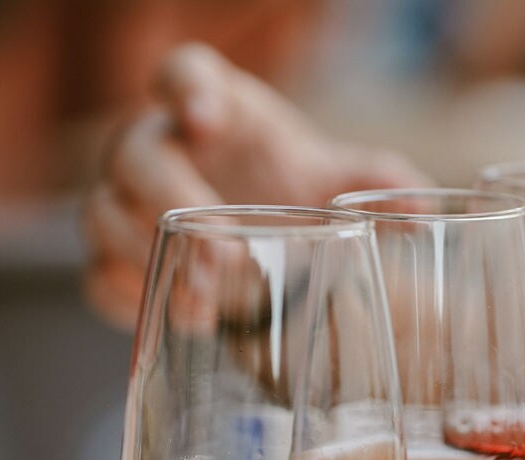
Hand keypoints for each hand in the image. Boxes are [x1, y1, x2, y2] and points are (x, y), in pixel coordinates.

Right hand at [83, 42, 431, 328]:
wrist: (269, 241)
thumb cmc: (298, 190)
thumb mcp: (344, 180)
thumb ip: (384, 183)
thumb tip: (423, 208)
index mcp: (217, 109)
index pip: (184, 74)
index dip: (186, 89)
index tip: (205, 119)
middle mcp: (160, 148)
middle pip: (135, 156)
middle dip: (172, 200)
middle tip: (222, 250)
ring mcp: (129, 205)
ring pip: (101, 218)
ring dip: (147, 259)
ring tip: (203, 301)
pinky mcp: (119, 260)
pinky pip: (100, 277)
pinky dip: (131, 301)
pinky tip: (178, 321)